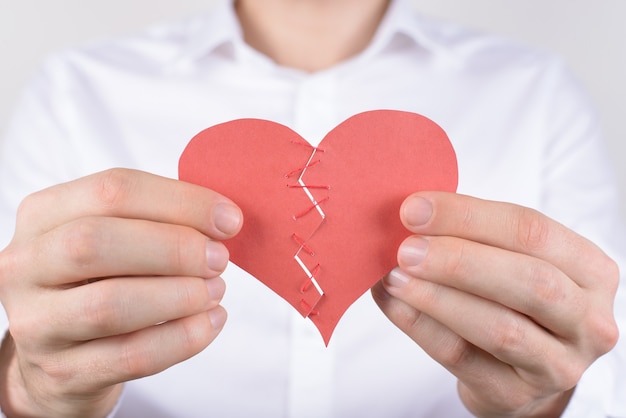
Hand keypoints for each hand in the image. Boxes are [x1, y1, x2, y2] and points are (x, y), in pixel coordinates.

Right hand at [0, 168, 241, 417]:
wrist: (57, 355)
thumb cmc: (99, 280)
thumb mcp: (115, 237)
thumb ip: (158, 219)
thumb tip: (223, 220)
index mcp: (43, 215)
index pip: (112, 191)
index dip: (181, 202)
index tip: (229, 220)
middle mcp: (26, 266)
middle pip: (96, 242)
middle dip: (174, 248)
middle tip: (219, 259)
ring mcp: (36, 323)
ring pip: (110, 304)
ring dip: (180, 295)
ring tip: (215, 290)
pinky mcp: (63, 371)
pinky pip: (132, 356)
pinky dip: (183, 338)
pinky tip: (210, 322)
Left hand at [372, 192, 618, 416]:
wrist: (516, 369)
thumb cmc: (511, 298)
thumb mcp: (512, 260)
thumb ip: (474, 234)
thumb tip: (413, 211)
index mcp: (590, 270)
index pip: (533, 232)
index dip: (469, 216)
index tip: (415, 208)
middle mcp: (587, 320)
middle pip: (529, 281)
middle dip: (459, 260)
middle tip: (406, 248)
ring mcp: (558, 365)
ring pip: (499, 328)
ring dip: (438, 297)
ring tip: (395, 276)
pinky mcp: (516, 395)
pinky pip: (462, 358)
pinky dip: (420, 326)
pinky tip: (392, 302)